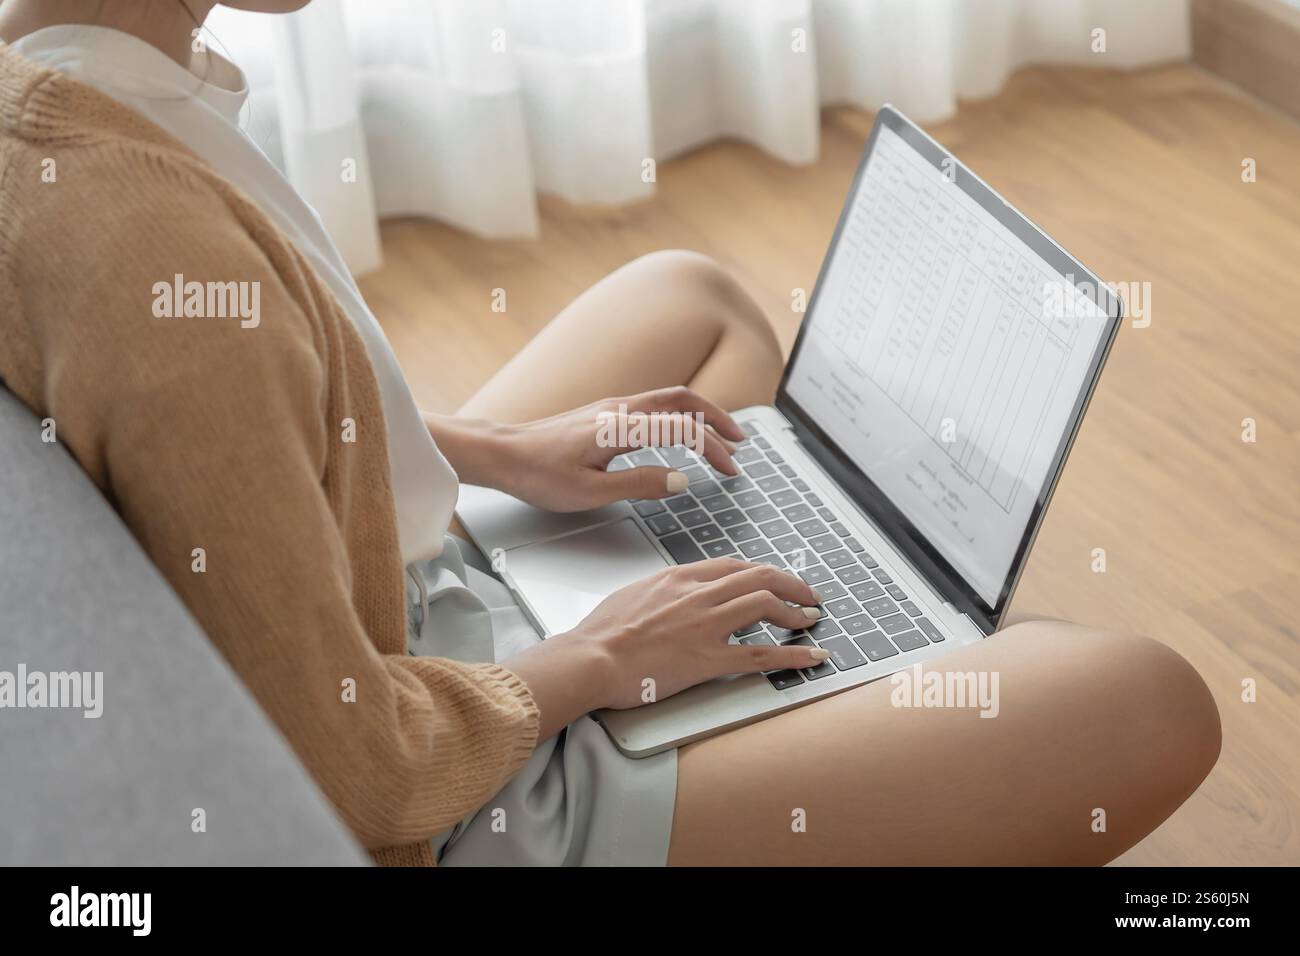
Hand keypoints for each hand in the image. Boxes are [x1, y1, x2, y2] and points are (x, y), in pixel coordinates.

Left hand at [494, 386, 747, 511]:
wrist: (502, 454)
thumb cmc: (538, 474)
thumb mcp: (591, 493)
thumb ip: (640, 484)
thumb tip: (681, 480)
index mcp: (621, 428)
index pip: (683, 428)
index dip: (713, 448)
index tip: (730, 469)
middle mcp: (620, 409)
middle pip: (684, 399)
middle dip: (717, 418)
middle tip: (739, 442)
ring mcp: (612, 407)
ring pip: (669, 399)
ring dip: (699, 414)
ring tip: (719, 437)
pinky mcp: (604, 413)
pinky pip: (652, 405)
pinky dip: (678, 415)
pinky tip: (680, 433)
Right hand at [505, 559, 829, 735]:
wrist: (590, 658)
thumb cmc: (601, 633)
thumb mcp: (633, 596)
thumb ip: (660, 593)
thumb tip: (670, 597)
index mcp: (678, 579)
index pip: (733, 566)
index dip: (761, 572)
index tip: (774, 580)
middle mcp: (697, 595)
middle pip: (758, 577)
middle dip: (791, 584)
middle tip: (807, 594)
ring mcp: (705, 626)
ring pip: (765, 606)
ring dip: (795, 611)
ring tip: (810, 619)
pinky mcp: (708, 659)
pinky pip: (761, 654)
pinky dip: (793, 654)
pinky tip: (812, 656)